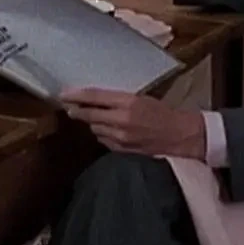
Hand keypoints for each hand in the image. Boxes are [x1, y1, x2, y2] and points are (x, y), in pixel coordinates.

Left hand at [60, 87, 205, 158]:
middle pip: (89, 115)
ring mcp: (121, 138)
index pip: (95, 97)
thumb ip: (118, 99)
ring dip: (92, 123)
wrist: (180, 136)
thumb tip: (95, 99)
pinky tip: (108, 130)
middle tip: (70, 106)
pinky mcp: (122, 150)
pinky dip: (102, 134)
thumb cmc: (163, 113)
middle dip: (78, 110)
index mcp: (129, 102)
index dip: (77, 95)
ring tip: (95, 117)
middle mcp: (122, 120)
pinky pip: (103, 140)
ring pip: (95, 129)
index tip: (63, 94)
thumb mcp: (142, 98)